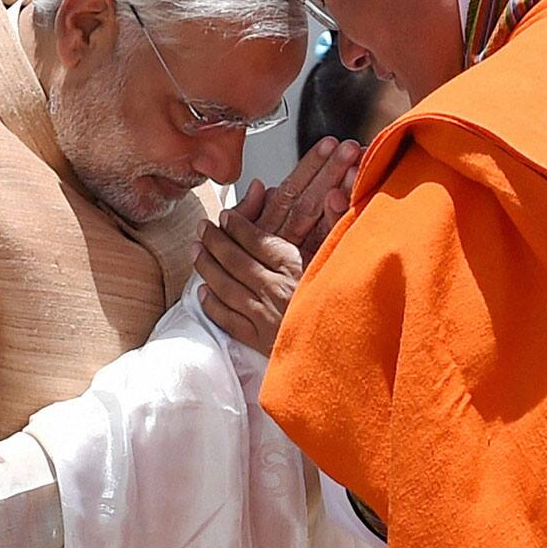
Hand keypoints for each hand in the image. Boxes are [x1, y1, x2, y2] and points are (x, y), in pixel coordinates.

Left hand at [193, 137, 361, 353]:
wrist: (348, 355)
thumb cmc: (351, 303)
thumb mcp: (348, 258)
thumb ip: (337, 222)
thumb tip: (330, 192)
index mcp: (296, 269)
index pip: (258, 242)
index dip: (238, 226)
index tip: (225, 216)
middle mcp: (276, 291)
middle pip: (236, 261)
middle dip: (215, 241)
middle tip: (202, 227)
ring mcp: (265, 318)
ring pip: (226, 287)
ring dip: (207, 267)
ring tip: (195, 250)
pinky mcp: (260, 341)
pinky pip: (228, 320)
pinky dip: (213, 305)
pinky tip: (204, 292)